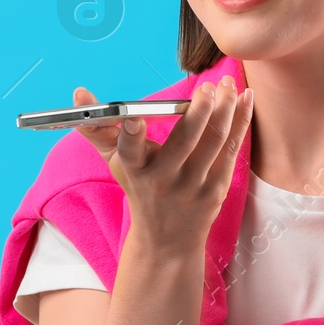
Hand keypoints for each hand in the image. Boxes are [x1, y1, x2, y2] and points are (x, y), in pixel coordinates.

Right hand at [71, 76, 253, 248]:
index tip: (134, 117)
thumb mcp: (117, 163)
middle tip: (208, 86)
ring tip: (230, 84)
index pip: (129, 151)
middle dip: (199, 110)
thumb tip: (78, 93)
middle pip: (184, 140)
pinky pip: (232, 149)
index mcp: (135, 170)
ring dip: (226, 109)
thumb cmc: (141, 189)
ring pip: (214, 141)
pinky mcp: (217, 190)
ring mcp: (193, 186)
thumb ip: (98, 128)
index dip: (130, 134)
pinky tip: (244, 98)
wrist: (168, 240)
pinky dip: (240, 121)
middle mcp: (164, 180)